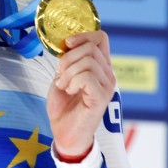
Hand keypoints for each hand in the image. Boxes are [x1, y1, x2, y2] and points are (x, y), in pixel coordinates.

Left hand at [46, 30, 115, 158]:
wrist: (64, 132)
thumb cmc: (64, 106)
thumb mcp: (63, 76)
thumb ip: (68, 60)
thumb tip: (67, 44)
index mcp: (99, 66)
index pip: (101, 38)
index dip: (84, 35)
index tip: (67, 44)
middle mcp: (107, 74)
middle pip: (90, 48)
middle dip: (68, 58)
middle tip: (60, 76)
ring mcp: (106, 86)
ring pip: (88, 62)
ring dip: (68, 73)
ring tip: (64, 86)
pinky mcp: (101, 97)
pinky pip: (87, 77)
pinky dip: (73, 82)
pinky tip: (70, 91)